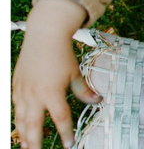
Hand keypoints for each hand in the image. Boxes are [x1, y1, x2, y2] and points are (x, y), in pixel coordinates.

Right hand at [13, 0, 100, 148]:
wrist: (43, 36)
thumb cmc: (61, 54)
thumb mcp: (75, 73)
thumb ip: (84, 90)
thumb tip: (97, 101)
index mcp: (52, 93)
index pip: (60, 119)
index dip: (65, 133)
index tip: (69, 144)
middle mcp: (34, 95)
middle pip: (33, 126)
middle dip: (35, 142)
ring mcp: (22, 91)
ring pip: (21, 119)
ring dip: (23, 135)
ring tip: (26, 147)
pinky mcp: (16, 86)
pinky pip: (16, 108)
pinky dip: (18, 120)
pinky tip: (21, 127)